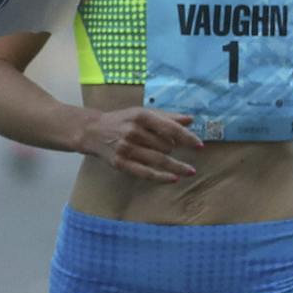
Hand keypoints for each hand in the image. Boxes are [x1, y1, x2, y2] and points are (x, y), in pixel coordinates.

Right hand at [77, 107, 201, 182]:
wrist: (92, 131)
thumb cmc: (121, 120)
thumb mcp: (142, 113)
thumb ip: (166, 117)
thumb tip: (190, 120)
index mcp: (141, 116)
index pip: (170, 128)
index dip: (187, 138)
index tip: (200, 146)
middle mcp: (134, 131)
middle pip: (166, 146)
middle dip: (173, 149)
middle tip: (172, 150)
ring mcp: (126, 148)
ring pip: (159, 160)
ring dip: (175, 166)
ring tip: (189, 171)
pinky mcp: (121, 163)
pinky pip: (146, 173)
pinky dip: (161, 176)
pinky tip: (174, 178)